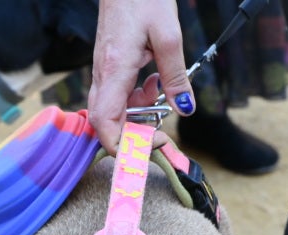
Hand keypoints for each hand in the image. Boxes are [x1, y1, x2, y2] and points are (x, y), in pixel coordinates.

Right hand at [88, 0, 194, 152]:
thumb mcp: (169, 36)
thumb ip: (176, 76)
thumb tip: (185, 108)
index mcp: (114, 69)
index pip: (104, 122)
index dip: (123, 145)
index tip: (152, 145)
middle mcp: (102, 74)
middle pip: (108, 123)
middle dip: (135, 135)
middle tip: (163, 133)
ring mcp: (103, 70)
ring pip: (114, 111)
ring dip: (138, 115)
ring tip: (161, 98)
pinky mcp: (109, 66)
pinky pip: (117, 95)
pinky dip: (137, 99)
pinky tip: (154, 84)